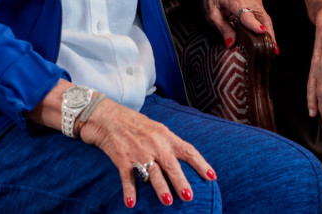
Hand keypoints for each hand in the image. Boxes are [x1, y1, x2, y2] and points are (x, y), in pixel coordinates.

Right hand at [81, 98, 215, 206]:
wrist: (109, 117)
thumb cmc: (135, 124)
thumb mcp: (157, 129)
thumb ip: (169, 144)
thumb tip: (184, 159)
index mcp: (166, 136)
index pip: (188, 150)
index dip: (201, 164)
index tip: (212, 176)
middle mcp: (155, 145)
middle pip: (171, 165)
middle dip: (180, 181)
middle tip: (189, 196)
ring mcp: (138, 152)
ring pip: (152, 172)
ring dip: (160, 187)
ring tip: (167, 201)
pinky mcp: (122, 159)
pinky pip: (127, 178)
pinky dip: (129, 191)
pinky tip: (131, 203)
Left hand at [189, 0, 274, 48]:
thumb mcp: (211, 14)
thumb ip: (222, 28)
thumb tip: (231, 43)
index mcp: (234, 0)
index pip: (246, 14)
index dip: (254, 24)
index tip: (262, 33)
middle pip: (263, 17)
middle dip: (270, 34)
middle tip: (274, 51)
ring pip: (265, 16)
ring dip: (268, 31)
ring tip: (271, 46)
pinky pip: (263, 13)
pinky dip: (264, 24)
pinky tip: (263, 35)